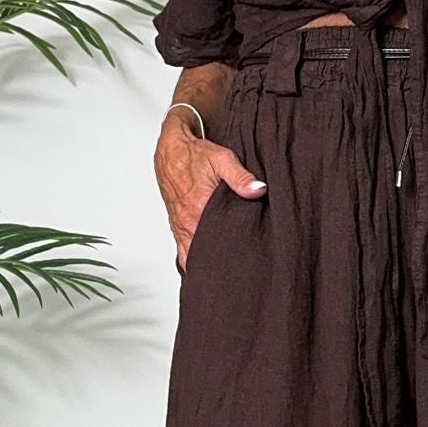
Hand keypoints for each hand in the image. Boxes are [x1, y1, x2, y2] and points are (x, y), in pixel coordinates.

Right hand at [156, 114, 266, 270]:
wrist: (169, 151)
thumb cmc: (194, 155)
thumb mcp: (222, 160)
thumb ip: (241, 177)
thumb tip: (258, 190)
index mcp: (199, 210)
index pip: (218, 243)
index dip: (232, 256)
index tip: (246, 264)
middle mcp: (188, 223)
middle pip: (205, 256)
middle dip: (221, 266)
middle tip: (239, 275)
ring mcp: (181, 227)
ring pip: (192, 258)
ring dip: (206, 266)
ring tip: (224, 276)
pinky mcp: (177, 227)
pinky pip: (183, 253)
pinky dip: (193, 262)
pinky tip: (205, 268)